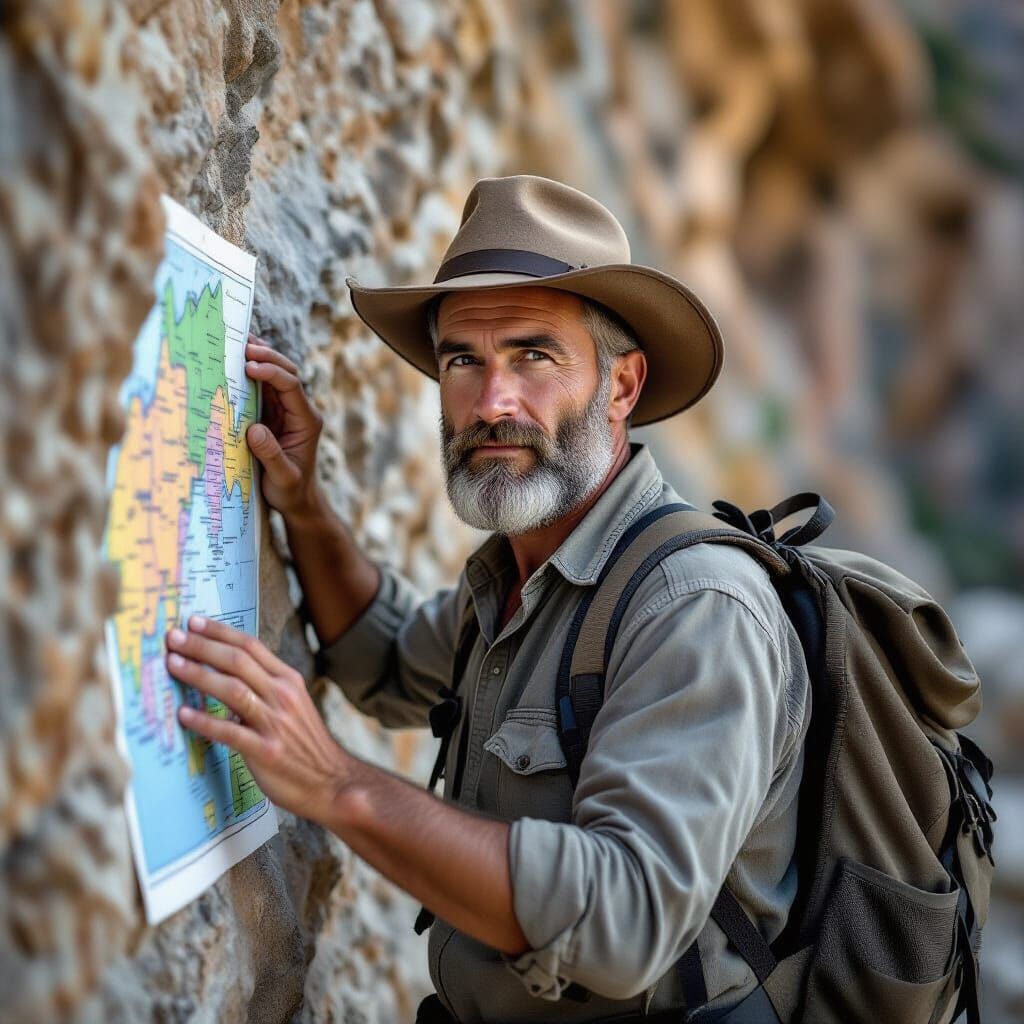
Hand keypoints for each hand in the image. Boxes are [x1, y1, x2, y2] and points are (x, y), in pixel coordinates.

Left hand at [165, 615, 347, 822]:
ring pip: (232, 690)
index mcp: (288, 680)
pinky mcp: (266, 751)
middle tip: (174, 638)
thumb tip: (228, 672)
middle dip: (202, 646)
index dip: (220, 632)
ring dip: (199, 675)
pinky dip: (205, 722)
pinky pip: (230, 732)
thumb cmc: (305, 744)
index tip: (194, 622)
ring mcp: (275, 723)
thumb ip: (265, 686)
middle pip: (237, 661)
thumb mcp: (293, 704)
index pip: (251, 646)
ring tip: (173, 665)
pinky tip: (184, 715)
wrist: (331, 780)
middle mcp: (283, 696)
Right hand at [244, 335, 323, 518]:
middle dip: (267, 356)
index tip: (250, 367)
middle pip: (287, 373)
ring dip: (258, 358)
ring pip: (274, 376)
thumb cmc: (292, 490)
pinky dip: (249, 374)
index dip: (273, 373)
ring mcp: (285, 411)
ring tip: (236, 341)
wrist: (297, 499)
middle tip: (242, 344)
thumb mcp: (283, 478)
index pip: (292, 387)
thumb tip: (254, 430)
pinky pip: (262, 388)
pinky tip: (233, 361)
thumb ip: (271, 455)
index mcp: (307, 421)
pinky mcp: (272, 414)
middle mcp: (299, 411)